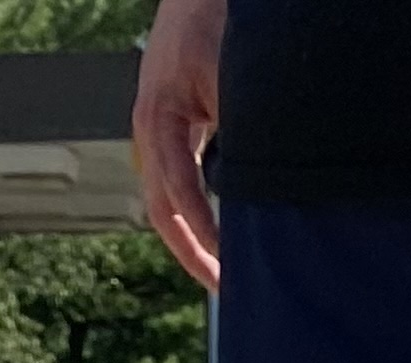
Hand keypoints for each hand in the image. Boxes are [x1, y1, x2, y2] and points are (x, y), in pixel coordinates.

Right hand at [134, 0, 225, 289]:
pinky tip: (226, 238)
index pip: (176, 188)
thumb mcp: (228, 71)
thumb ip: (239, 123)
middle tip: (223, 289)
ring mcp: (160, 137)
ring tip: (224, 275)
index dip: (200, 228)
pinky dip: (201, 216)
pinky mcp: (176, 135)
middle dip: (192, 253)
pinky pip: (183, 186)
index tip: (225, 261)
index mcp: (157, 118)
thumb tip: (259, 178)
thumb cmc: (212, 21)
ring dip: (195, 240)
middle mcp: (151, 134)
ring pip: (170, 204)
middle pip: (163, 211)